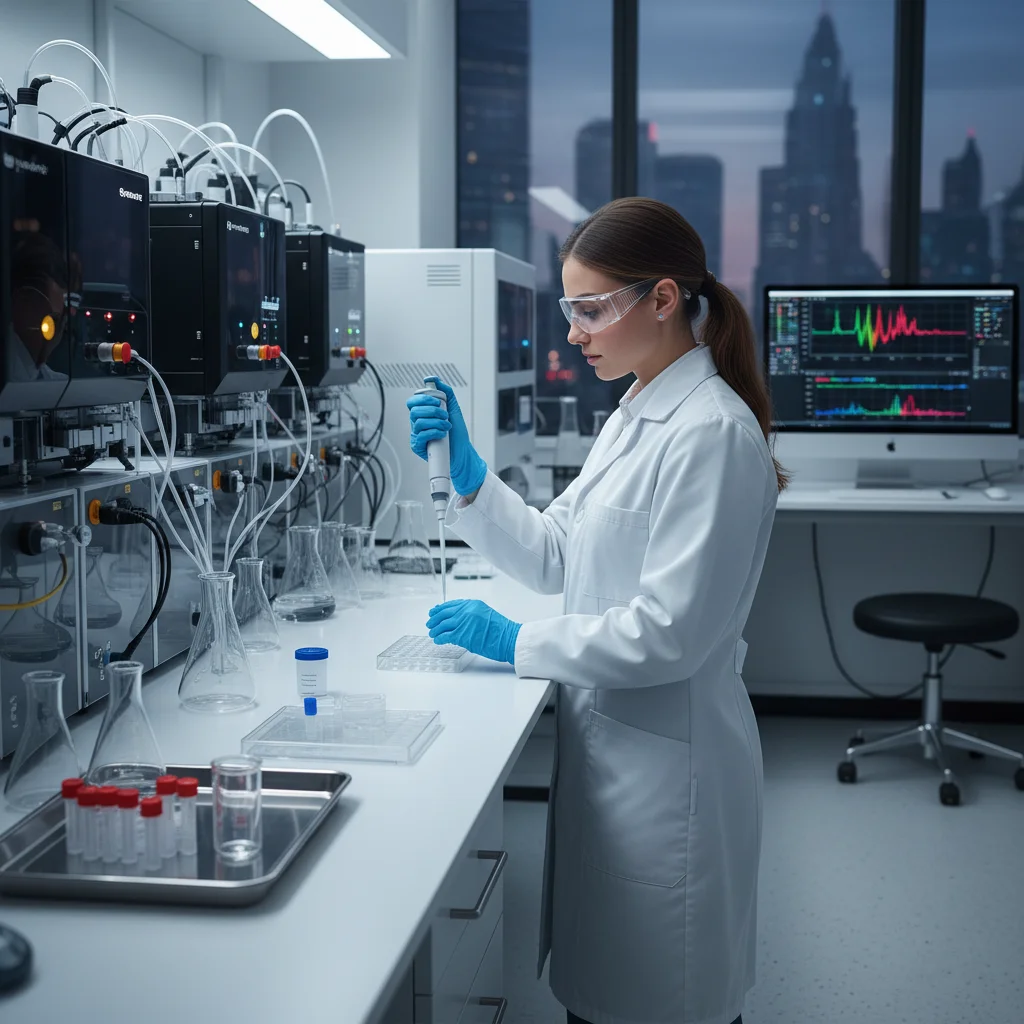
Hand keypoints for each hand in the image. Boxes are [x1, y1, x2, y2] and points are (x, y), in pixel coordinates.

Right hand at [407, 378, 487, 495]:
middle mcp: (418, 424)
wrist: (462, 452)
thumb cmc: (457, 433)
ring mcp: (417, 435)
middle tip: (445, 414)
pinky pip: (421, 436)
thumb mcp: (453, 408)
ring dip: (436, 422)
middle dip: (432, 410)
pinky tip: (443, 434)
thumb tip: (434, 379)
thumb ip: (445, 392)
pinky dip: (434, 432)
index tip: (437, 401)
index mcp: (423, 414)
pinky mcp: (418, 447)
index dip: (423, 398)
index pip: (413, 402)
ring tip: (447, 425)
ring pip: (418, 423)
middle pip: (414, 411)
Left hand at [426, 599, 520, 664]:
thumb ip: (471, 614)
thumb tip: (457, 620)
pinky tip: (438, 640)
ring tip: (432, 633)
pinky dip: (439, 638)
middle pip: (444, 613)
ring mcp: (464, 622)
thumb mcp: (485, 615)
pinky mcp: (462, 634)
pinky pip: (445, 635)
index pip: (452, 604)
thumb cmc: (501, 630)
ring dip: (435, 630)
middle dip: (435, 619)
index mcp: (473, 604)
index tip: (434, 611)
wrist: (508, 639)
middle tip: (430, 623)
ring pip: (442, 624)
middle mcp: (467, 611)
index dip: (440, 608)